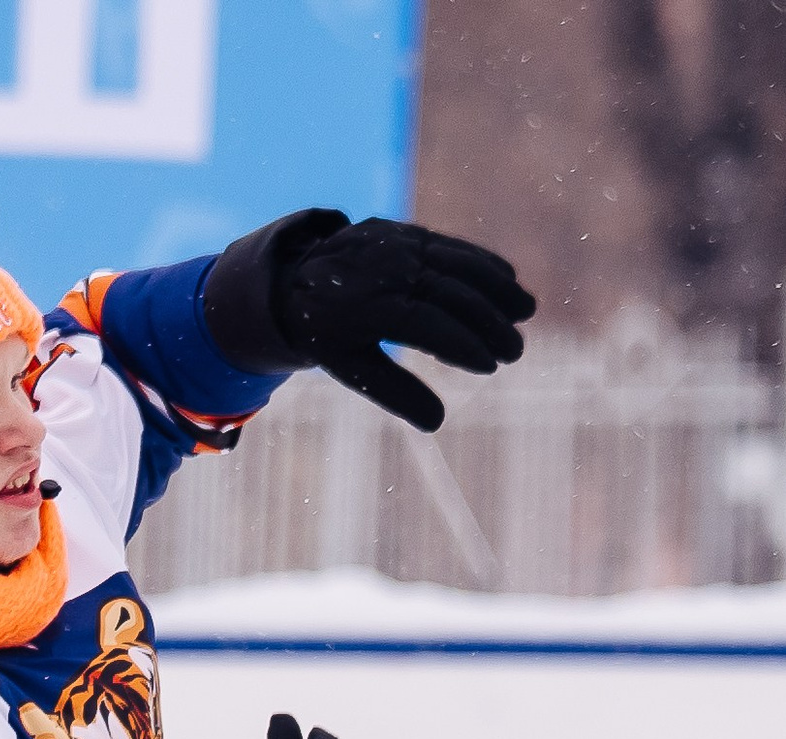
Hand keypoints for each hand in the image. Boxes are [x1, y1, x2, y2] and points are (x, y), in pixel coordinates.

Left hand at [204, 209, 535, 430]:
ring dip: (497, 288)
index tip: (490, 364)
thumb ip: (392, 391)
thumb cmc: (326, 333)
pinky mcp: (407, 233)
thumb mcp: (349, 366)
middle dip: (488, 323)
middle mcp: (383, 270)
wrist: (295, 279)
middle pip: (449, 295)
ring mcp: (396, 246)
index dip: (461, 344)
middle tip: (515, 352)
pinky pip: (451, 247)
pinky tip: (508, 280)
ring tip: (526, 313)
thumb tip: (436, 423)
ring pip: (458, 265)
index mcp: (365, 306)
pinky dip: (483, 263)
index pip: (424, 324)